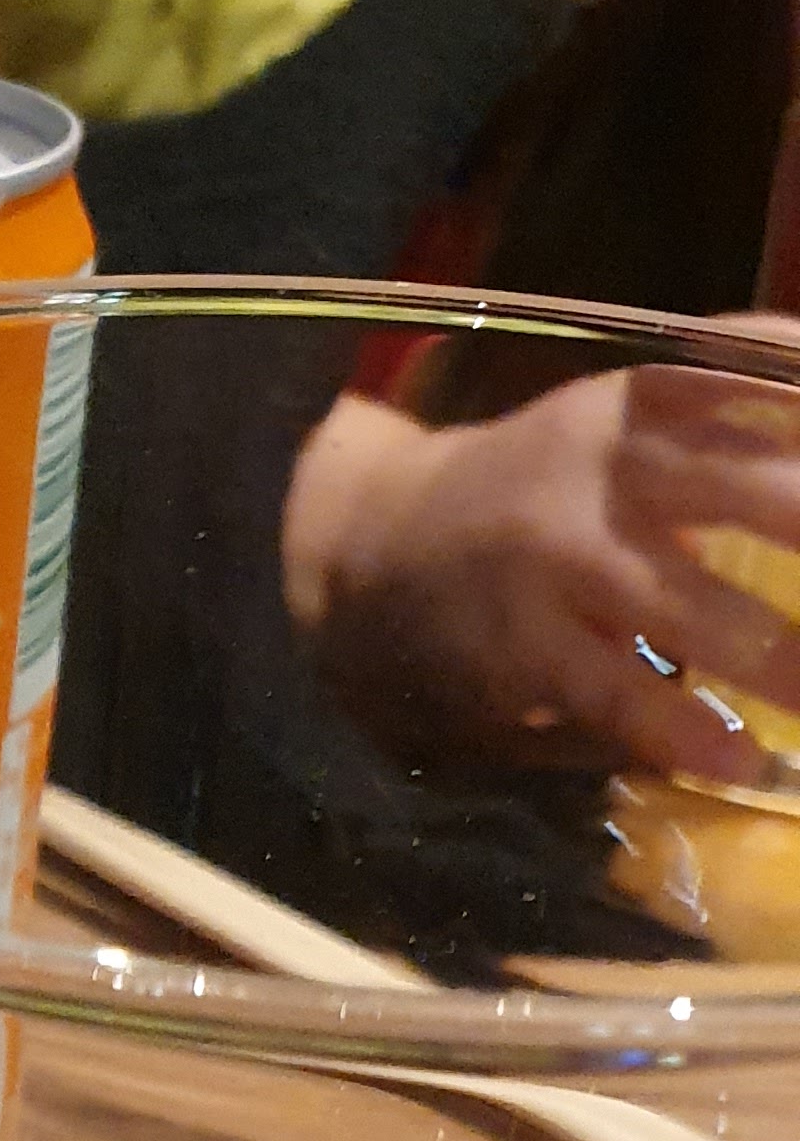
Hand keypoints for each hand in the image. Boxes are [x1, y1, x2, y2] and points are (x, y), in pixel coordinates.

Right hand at [283, 345, 799, 782]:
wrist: (379, 537)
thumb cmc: (539, 480)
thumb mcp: (620, 418)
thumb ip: (727, 404)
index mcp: (636, 403)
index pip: (747, 380)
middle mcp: (600, 469)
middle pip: (739, 486)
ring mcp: (557, 559)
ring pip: (680, 602)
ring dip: (769, 651)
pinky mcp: (522, 644)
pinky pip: (613, 693)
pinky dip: (682, 731)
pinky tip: (740, 760)